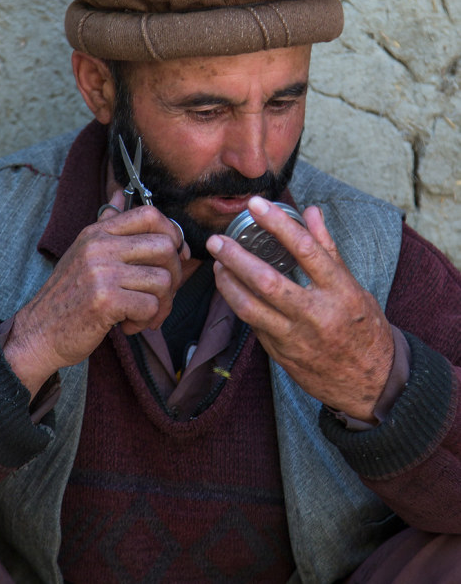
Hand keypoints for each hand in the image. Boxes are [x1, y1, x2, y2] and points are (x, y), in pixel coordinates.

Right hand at [4, 189, 189, 397]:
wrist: (39, 332)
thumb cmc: (68, 296)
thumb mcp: (82, 252)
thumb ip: (106, 224)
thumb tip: (118, 193)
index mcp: (97, 233)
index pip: (150, 215)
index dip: (173, 234)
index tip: (176, 255)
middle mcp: (99, 247)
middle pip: (165, 247)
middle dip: (175, 274)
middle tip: (163, 294)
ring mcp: (101, 272)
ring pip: (163, 281)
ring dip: (162, 304)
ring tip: (144, 314)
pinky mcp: (105, 300)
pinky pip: (151, 306)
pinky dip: (146, 321)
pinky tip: (128, 325)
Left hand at [206, 196, 393, 420]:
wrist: (370, 383)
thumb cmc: (364, 328)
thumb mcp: (353, 286)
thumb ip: (328, 249)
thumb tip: (311, 212)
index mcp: (339, 290)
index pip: (305, 249)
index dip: (277, 224)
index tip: (256, 204)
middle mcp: (316, 314)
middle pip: (267, 280)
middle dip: (236, 257)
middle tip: (217, 240)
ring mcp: (296, 337)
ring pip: (250, 308)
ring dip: (228, 284)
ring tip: (217, 265)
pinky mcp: (282, 355)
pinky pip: (254, 326)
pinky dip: (239, 305)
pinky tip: (231, 290)